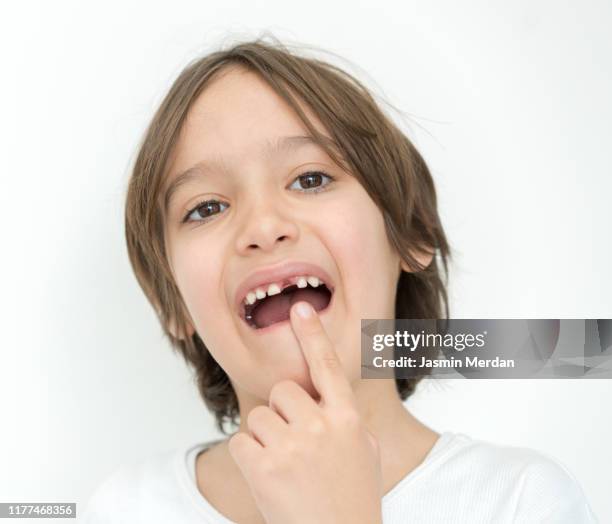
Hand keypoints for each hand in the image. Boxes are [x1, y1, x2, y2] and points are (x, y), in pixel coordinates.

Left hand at [228, 301, 382, 523]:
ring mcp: (293, 447)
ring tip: (284, 467)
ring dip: (265, 438)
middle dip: (282, 412)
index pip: (329, 367)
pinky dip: (249, 457)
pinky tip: (268, 478)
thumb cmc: (352, 500)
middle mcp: (321, 427)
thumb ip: (346, 420)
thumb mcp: (364, 454)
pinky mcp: (265, 468)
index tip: (301, 308)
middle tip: (293, 445)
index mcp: (348, 420)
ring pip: (259, 416)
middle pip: (283, 391)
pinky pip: (241, 442)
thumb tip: (327, 400)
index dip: (314, 335)